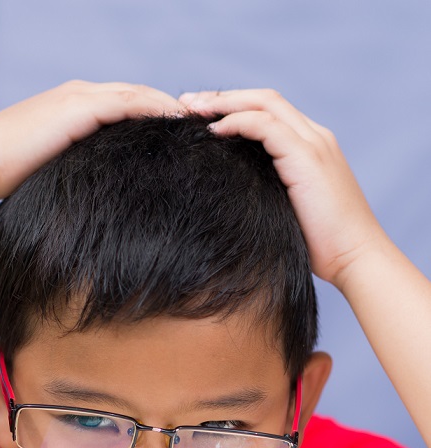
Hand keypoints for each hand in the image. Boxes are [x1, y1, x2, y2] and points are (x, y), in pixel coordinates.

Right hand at [0, 80, 181, 201]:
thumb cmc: (6, 173)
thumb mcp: (48, 165)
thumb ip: (73, 165)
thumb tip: (93, 189)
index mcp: (70, 104)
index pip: (122, 102)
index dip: (150, 113)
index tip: (174, 132)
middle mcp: (78, 93)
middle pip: (135, 93)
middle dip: (166, 106)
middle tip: (195, 125)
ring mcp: (78, 97)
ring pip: (137, 94)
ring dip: (168, 106)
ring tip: (196, 124)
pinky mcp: (79, 108)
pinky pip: (129, 104)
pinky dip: (156, 110)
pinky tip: (176, 123)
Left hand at [179, 89, 384, 289]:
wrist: (354, 259)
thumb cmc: (318, 246)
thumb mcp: (285, 210)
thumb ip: (266, 192)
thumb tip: (229, 197)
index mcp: (310, 147)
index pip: (268, 111)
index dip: (232, 107)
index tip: (197, 116)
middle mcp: (314, 137)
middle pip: (263, 98)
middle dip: (221, 97)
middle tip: (184, 103)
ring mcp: (313, 144)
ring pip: (264, 103)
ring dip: (224, 103)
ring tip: (191, 110)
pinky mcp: (307, 158)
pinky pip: (266, 126)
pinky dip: (237, 122)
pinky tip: (213, 131)